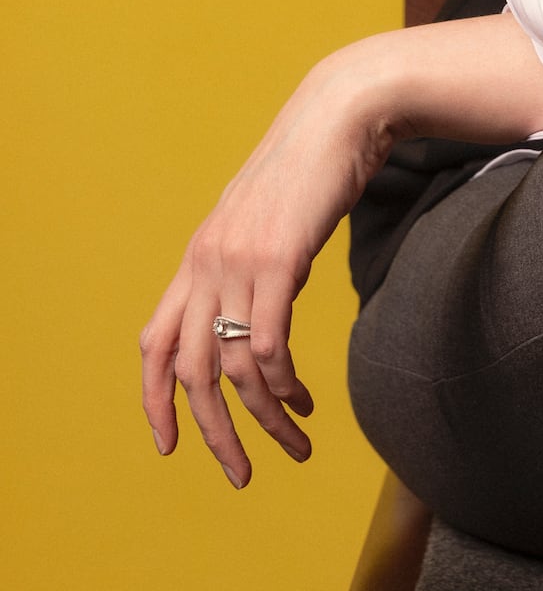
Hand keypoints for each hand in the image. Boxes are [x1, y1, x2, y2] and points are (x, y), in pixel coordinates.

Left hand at [140, 42, 395, 487]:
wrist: (341, 115)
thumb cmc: (314, 168)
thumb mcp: (268, 223)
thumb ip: (253, 267)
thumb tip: (264, 315)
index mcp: (198, 258)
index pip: (154, 342)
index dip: (153, 400)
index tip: (169, 445)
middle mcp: (206, 263)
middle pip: (190, 372)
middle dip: (213, 434)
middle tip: (241, 475)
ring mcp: (237, 261)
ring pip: (233, 368)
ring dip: (264, 419)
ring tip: (295, 444)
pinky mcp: (277, 259)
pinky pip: (268, 344)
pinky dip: (283, 384)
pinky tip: (303, 399)